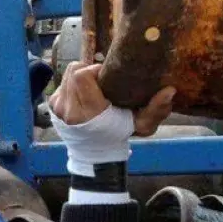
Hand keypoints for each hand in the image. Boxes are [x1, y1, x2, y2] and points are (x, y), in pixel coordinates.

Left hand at [49, 62, 174, 134]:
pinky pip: (62, 83)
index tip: (107, 75)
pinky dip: (73, 84)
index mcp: (88, 113)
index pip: (82, 76)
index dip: (95, 69)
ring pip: (67, 74)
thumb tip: (169, 90)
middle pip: (74, 71)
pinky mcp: (53, 105)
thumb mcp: (141, 125)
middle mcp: (68, 110)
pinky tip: (84, 93)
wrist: (94, 152)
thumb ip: (156, 110)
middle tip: (102, 79)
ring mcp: (58, 108)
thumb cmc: (118, 135)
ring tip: (94, 86)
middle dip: (89, 70)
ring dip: (81, 76)